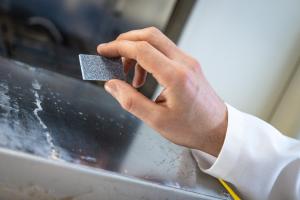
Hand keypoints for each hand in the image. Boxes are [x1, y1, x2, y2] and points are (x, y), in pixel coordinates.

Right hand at [97, 27, 226, 156]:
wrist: (218, 129)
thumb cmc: (192, 128)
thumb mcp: (157, 120)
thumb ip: (131, 101)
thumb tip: (111, 85)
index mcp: (176, 76)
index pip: (142, 49)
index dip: (118, 48)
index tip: (103, 51)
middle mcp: (184, 63)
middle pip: (150, 36)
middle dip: (126, 42)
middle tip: (111, 56)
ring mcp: (188, 61)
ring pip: (157, 41)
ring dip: (137, 51)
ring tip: (129, 76)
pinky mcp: (189, 64)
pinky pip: (164, 51)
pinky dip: (148, 57)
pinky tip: (143, 78)